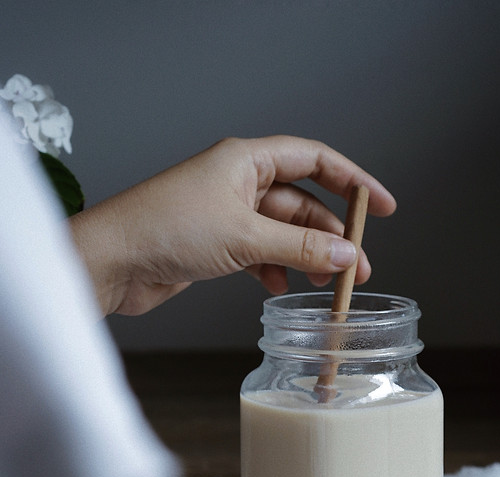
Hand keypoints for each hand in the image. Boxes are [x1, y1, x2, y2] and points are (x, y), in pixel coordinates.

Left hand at [70, 135, 396, 314]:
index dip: (353, 181)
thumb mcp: (245, 237)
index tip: (382, 207)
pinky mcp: (217, 244)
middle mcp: (239, 182)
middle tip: (356, 267)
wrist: (113, 261)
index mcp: (246, 160)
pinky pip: (262, 253)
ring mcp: (228, 214)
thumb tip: (347, 254)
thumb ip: (300, 246)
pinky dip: (276, 270)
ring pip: (284, 232)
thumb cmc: (165, 230)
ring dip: (306, 257)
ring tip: (324, 285)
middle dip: (331, 235)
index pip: (314, 160)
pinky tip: (279, 289)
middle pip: (303, 203)